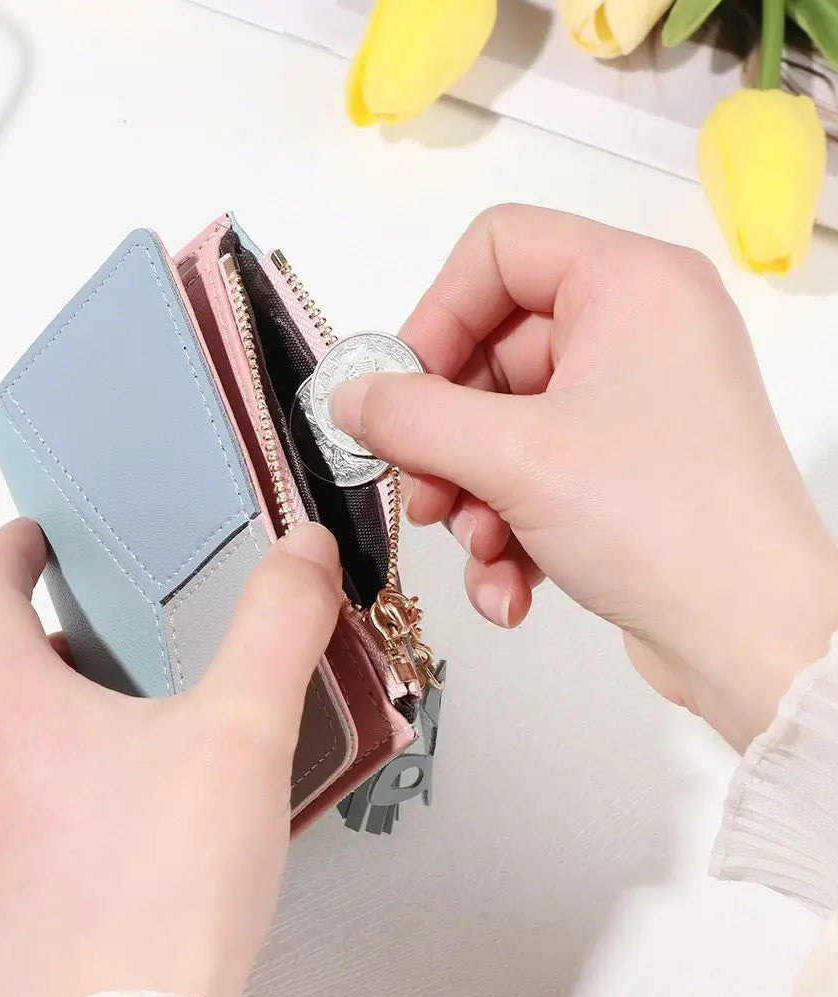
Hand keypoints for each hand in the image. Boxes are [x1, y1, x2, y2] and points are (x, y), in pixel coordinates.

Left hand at [0, 518, 340, 996]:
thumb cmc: (166, 883)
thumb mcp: (243, 732)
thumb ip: (278, 628)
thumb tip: (304, 549)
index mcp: (14, 711)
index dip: (4, 556)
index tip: (30, 536)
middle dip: (30, 638)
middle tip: (93, 629)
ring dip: (37, 712)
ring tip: (118, 716)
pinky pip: (5, 813)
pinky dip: (44, 781)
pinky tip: (119, 811)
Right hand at [331, 204, 837, 750]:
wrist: (752, 642)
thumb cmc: (661, 522)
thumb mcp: (513, 458)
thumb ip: (413, 416)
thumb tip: (348, 399)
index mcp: (630, 285)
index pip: (499, 250)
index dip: (437, 315)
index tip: (402, 392)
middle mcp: (637, 331)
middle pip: (494, 351)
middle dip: (447, 434)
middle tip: (425, 492)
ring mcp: (634, 403)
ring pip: (507, 424)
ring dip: (474, 493)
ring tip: (478, 548)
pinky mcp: (627, 469)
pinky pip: (538, 474)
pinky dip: (511, 527)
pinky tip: (508, 587)